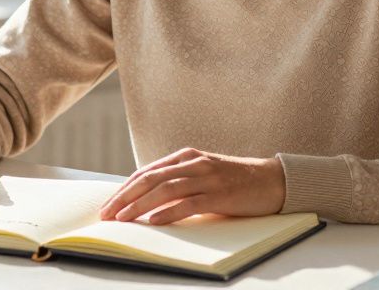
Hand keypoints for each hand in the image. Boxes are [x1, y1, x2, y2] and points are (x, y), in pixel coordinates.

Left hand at [98, 148, 284, 225]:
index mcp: (185, 157)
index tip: (108, 205)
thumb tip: (147, 201)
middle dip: (124, 197)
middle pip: (150, 179)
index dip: (124, 189)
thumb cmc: (234, 181)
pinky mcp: (220, 194)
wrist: (272, 180)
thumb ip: (179, 181)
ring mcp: (207, 178)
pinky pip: (189, 203)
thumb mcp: (202, 175)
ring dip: (140, 205)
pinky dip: (169, 212)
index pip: (146, 173)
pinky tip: (154, 221)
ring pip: (165, 190)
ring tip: (122, 219)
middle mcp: (193, 164)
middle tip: (106, 214)